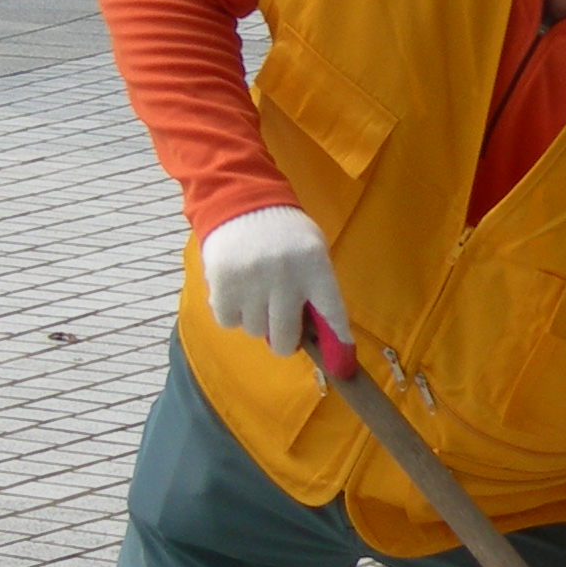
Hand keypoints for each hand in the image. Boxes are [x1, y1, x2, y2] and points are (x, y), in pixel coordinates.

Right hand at [199, 205, 346, 356]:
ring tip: (256, 295)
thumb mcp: (312, 251)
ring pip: (255, 330)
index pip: (332, 314)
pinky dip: (232, 314)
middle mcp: (286, 277)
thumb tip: (321, 338)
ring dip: (256, 321)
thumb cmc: (284, 234)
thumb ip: (317, 288)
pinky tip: (237, 292)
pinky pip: (228, 322)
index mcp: (315, 267)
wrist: (242, 201)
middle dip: (285, 341)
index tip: (342, 365)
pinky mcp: (223, 284)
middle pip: (286, 336)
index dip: (337, 343)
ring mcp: (252, 281)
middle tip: (282, 333)